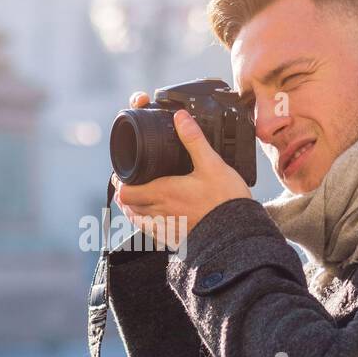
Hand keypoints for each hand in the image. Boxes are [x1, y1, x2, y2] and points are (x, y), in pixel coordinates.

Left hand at [113, 90, 250, 249]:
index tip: (123, 174)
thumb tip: (181, 118)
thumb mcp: (212, 165)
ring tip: (136, 198)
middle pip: (128, 205)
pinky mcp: (174, 238)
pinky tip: (153, 217)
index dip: (120, 182)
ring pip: (138, 220)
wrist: (237, 232)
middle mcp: (160, 212)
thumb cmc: (225, 200)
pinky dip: (145, 223)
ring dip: (133, 208)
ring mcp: (166, 228)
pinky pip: (151, 232)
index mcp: (163, 192)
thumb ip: (194, 140)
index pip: (126, 191)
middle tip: (129, 182)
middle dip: (126, 192)